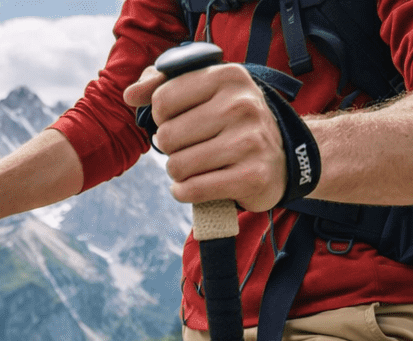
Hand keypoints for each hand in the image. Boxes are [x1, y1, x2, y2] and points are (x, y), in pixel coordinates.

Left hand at [124, 62, 286, 212]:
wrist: (283, 159)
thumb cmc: (234, 124)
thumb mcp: (207, 92)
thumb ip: (164, 85)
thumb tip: (129, 95)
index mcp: (228, 76)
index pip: (163, 99)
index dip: (161, 117)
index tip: (178, 121)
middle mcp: (241, 105)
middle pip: (167, 136)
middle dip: (170, 148)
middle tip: (188, 149)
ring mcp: (249, 141)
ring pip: (177, 166)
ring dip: (177, 173)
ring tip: (194, 168)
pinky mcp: (251, 177)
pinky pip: (192, 190)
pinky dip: (183, 192)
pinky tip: (190, 187)